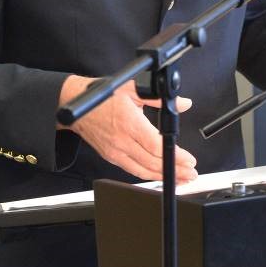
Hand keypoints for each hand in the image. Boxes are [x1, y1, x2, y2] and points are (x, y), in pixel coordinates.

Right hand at [57, 76, 198, 182]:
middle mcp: (122, 140)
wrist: (74, 107)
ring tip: (181, 178)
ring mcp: (115, 151)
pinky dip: (148, 175)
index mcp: (129, 123)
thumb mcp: (133, 89)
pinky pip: (132, 170)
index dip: (175, 155)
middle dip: (175, 170)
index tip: (189, 160)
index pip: (156, 145)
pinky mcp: (110, 157)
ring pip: (143, 170)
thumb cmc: (102, 96)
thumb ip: (159, 98)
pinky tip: (160, 175)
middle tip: (191, 173)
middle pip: (153, 162)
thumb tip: (183, 103)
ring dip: (164, 177)